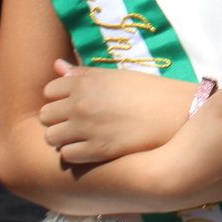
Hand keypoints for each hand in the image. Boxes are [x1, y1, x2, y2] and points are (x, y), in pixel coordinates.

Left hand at [39, 60, 169, 163]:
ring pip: (52, 138)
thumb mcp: (115, 76)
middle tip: (77, 122)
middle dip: (58, 119)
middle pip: (46, 116)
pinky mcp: (96, 151)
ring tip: (82, 137)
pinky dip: (75, 153)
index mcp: (84, 82)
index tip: (74, 103)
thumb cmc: (147, 91)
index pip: (49, 91)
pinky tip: (90, 148)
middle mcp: (80, 104)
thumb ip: (83, 74)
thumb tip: (57, 66)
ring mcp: (87, 128)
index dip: (60, 98)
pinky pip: (67, 155)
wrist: (175, 114)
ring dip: (64, 138)